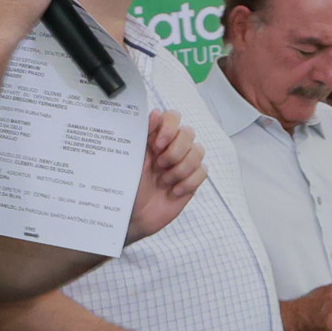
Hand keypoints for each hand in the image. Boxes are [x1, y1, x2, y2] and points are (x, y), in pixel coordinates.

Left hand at [127, 111, 204, 242]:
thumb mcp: (132, 159)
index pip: (172, 118)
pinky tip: (173, 191)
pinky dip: (188, 182)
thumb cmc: (128, 187)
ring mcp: (183, 163)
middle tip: (160, 165)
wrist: (134, 217)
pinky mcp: (192, 180)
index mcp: (155, 138)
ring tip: (164, 181)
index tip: (156, 145)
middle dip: (175, 151)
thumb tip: (155, 113)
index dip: (169, 128)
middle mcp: (171, 148)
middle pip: (188, 132)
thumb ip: (143, 134)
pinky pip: (203, 171)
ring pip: (198, 151)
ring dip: (181, 168)